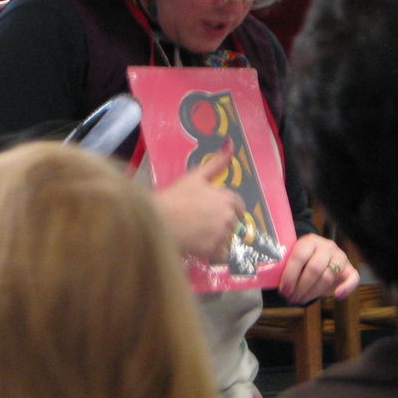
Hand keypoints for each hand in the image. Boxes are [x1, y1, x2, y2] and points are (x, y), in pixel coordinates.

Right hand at [153, 140, 242, 262]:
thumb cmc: (175, 196)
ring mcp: (222, 235)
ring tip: (197, 234)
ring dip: (217, 238)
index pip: (238, 205)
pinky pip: (221, 254)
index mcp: (226, 198)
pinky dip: (213, 253)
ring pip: (227, 239)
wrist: (158, 220)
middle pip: (233, 223)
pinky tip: (199, 246)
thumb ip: (216, 162)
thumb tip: (231, 143)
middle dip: (221, 223)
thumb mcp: (195, 176)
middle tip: (201, 223)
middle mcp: (228, 217)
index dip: (228, 207)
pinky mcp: (213, 251)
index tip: (215, 211)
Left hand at [278, 233, 358, 303]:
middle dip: (301, 287)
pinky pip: (353, 278)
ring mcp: (340, 256)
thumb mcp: (292, 257)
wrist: (319, 254)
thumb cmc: (302, 260)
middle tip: (291, 298)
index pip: (299, 257)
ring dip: (313, 292)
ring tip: (301, 299)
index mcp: (309, 241)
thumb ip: (285, 266)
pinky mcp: (350, 268)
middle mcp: (326, 246)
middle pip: (314, 269)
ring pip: (328, 277)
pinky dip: (346, 288)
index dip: (290, 276)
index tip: (283, 290)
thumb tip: (268, 280)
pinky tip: (336, 296)